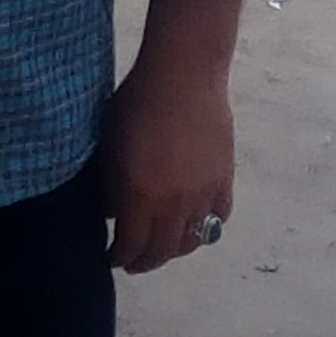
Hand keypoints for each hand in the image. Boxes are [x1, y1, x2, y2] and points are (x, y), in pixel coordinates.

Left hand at [100, 51, 235, 275]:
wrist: (183, 75)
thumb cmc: (136, 104)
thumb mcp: (110, 148)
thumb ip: (112, 187)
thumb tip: (115, 214)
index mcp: (141, 198)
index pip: (132, 247)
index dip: (120, 258)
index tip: (112, 257)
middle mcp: (175, 206)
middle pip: (163, 251)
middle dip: (145, 261)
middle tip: (134, 260)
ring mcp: (204, 195)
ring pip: (193, 240)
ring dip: (175, 248)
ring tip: (163, 245)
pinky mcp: (225, 180)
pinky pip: (218, 218)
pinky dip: (206, 227)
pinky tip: (195, 223)